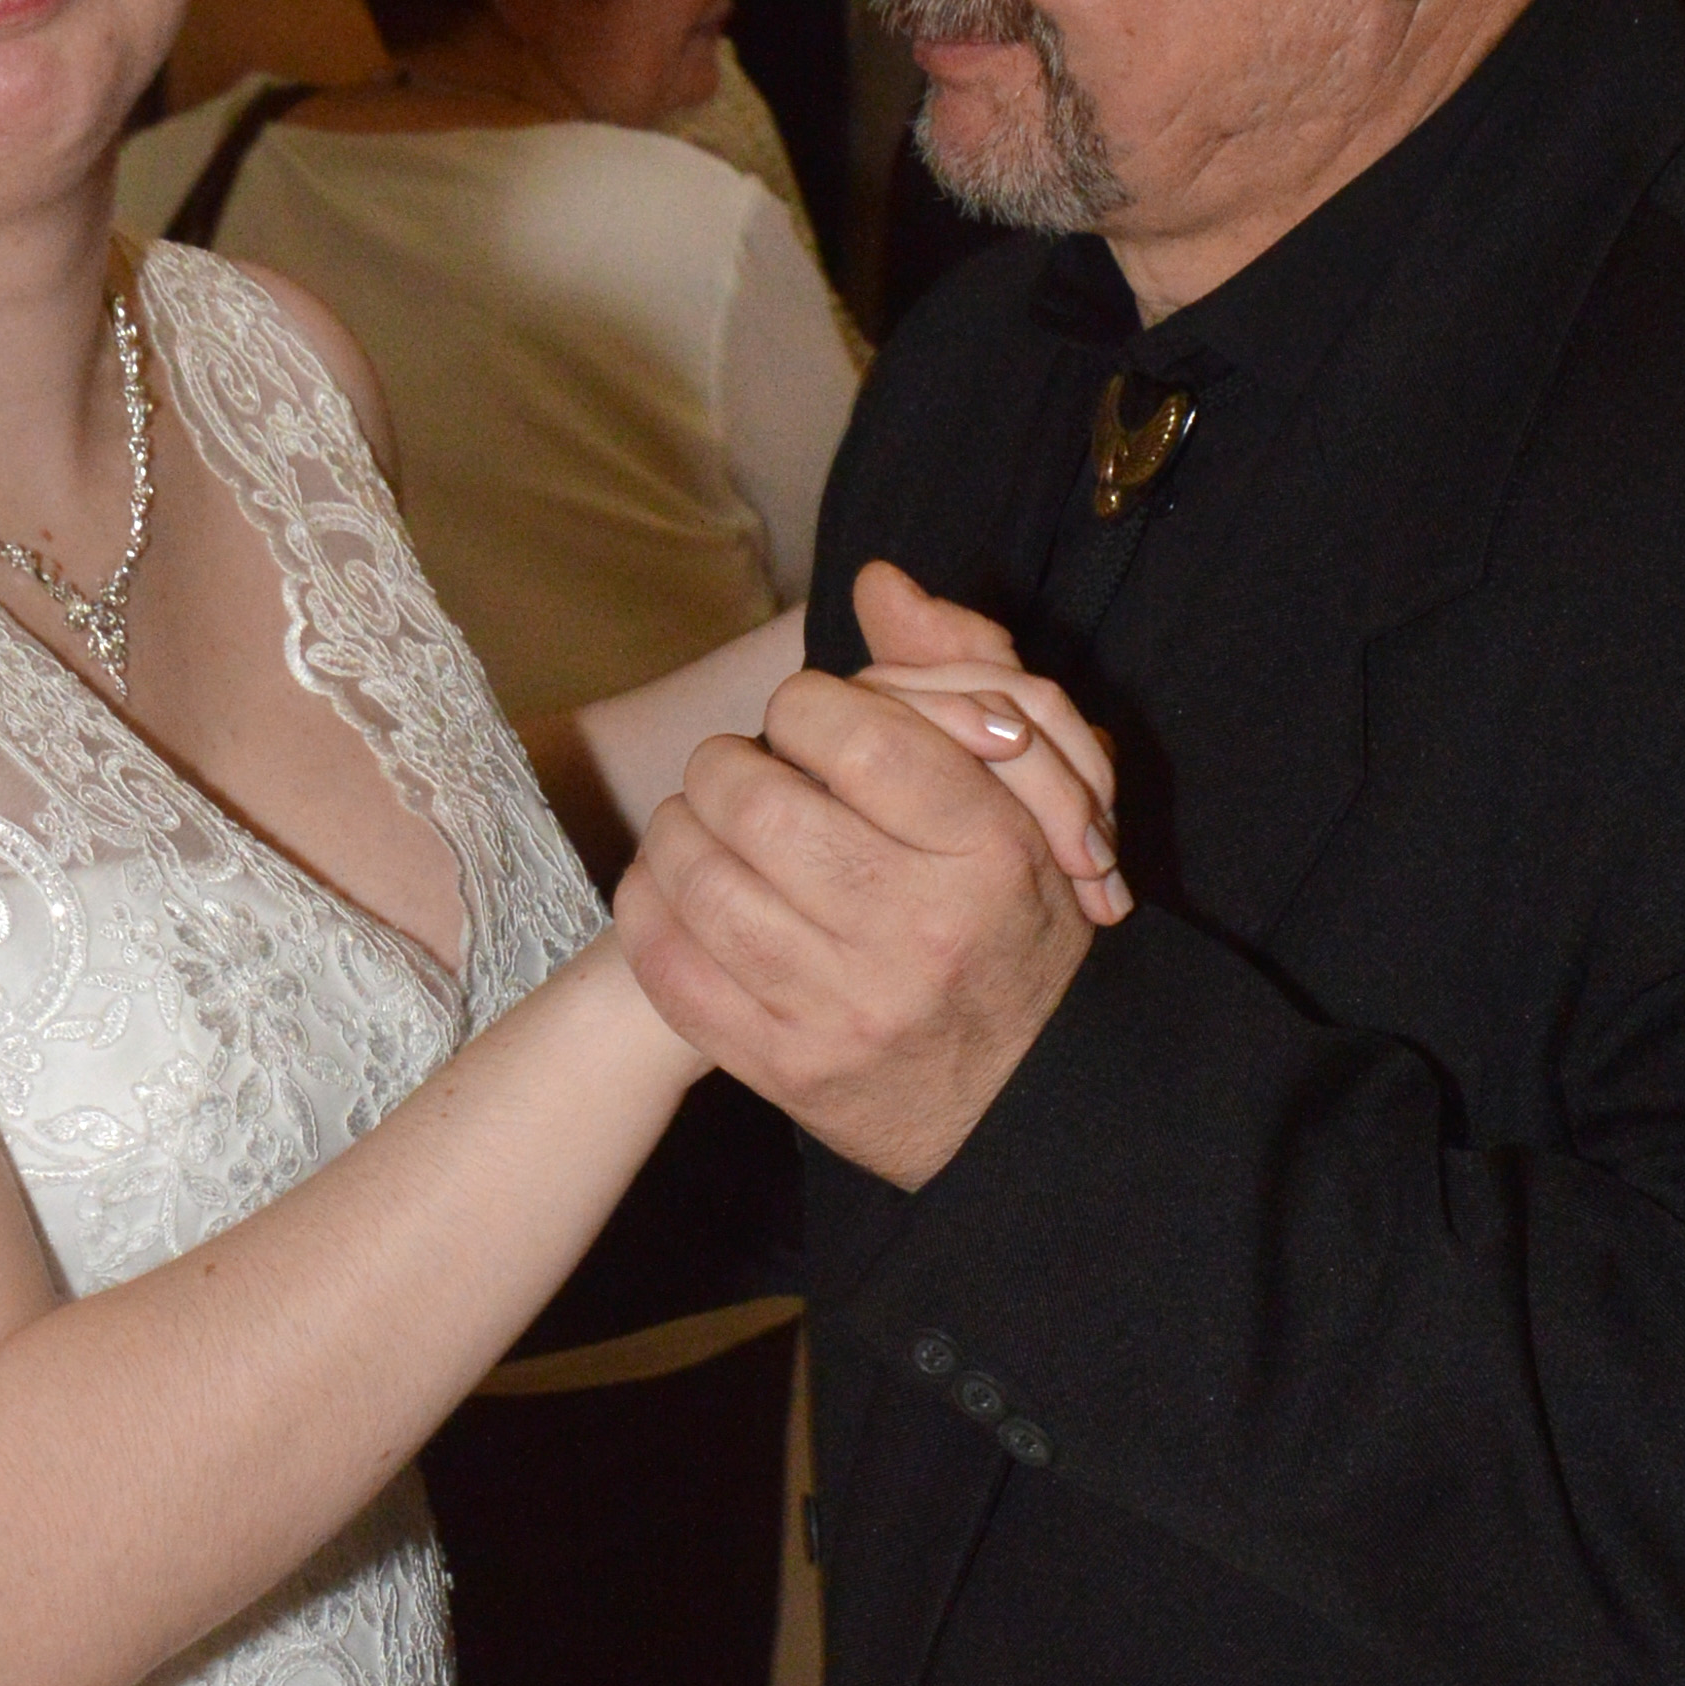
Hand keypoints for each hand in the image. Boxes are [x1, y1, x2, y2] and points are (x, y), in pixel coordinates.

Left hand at [616, 571, 1101, 1182]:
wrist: (1027, 1102)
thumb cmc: (1018, 926)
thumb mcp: (1031, 797)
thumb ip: (961, 676)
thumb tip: (875, 583)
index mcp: (989, 852)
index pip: (852, 731)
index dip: (803, 708)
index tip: (805, 724)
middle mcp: (916, 931)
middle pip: (753, 800)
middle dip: (727, 769)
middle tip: (741, 775)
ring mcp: (844, 1006)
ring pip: (699, 878)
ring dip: (680, 832)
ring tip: (706, 828)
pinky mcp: (784, 1065)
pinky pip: (670, 966)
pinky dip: (652, 911)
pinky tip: (677, 892)